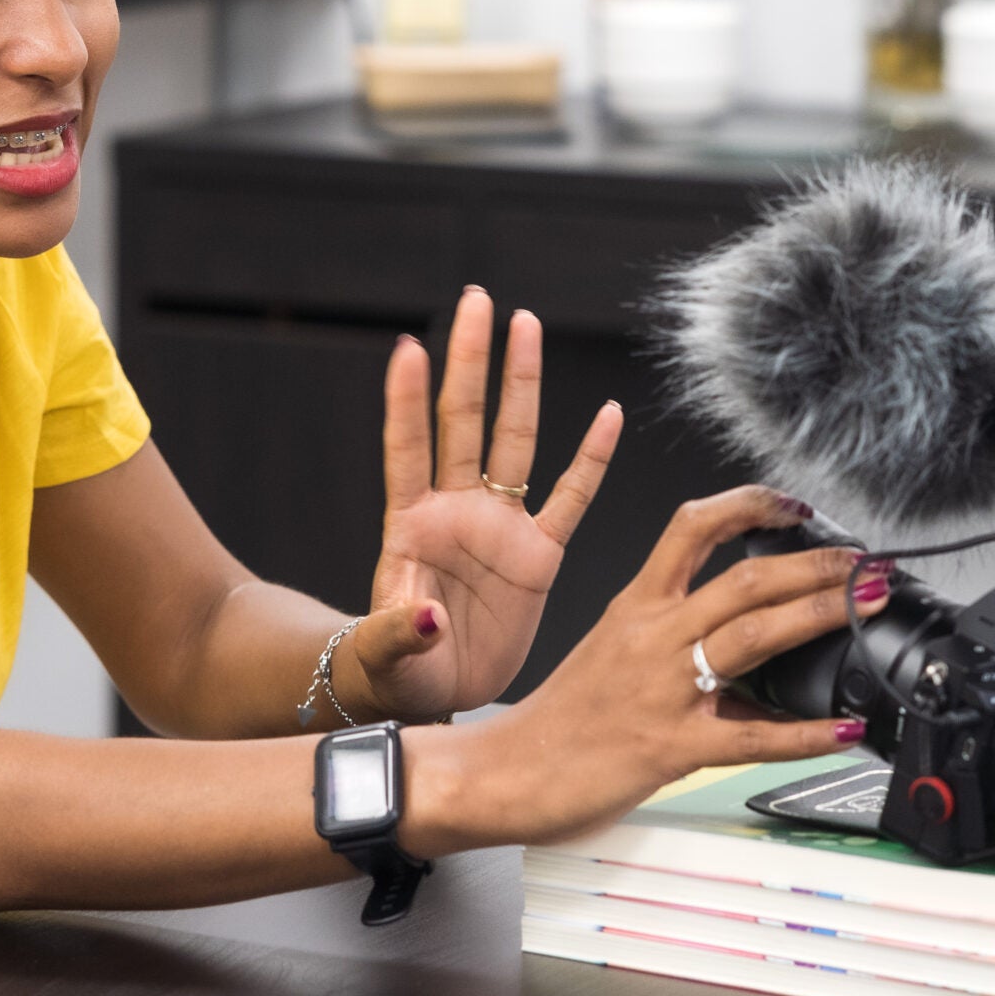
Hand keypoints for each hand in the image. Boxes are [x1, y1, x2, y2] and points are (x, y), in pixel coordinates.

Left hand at [344, 286, 617, 723]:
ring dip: (520, 382)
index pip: (407, 447)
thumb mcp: (387, 656)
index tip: (409, 347)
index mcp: (410, 525)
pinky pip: (571, 497)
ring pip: (514, 439)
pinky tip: (607, 414)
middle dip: (470, 359)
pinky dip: (590, 458)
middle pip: (464, 420)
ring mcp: (499, 526)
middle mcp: (456, 511)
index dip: (407, 400)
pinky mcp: (538, 555)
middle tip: (477, 299)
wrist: (436, 696)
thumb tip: (424, 615)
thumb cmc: (398, 670)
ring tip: (524, 323)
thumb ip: (400, 632)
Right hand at [405, 487, 886, 855]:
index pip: (692, 528)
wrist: (507, 772)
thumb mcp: (611, 650)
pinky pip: (750, 736)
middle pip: (742, 578)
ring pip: (752, 636)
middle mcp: (651, 636)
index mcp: (635, 606)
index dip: (749, 506)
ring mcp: (662, 689)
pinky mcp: (670, 746)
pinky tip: (842, 729)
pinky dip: (804, 733)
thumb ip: (672, 636)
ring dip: (817, 615)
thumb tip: (742, 636)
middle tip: (862, 562)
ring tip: (864, 606)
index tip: (795, 506)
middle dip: (813, 564)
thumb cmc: (561, 718)